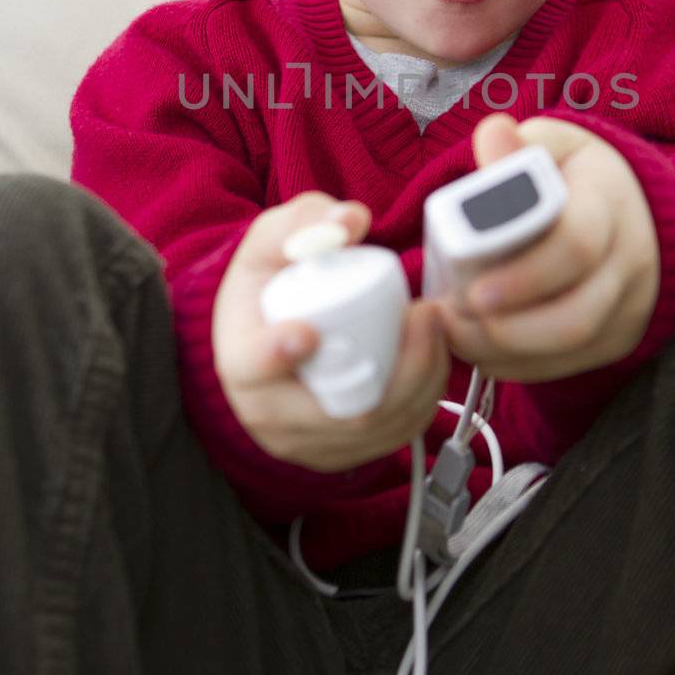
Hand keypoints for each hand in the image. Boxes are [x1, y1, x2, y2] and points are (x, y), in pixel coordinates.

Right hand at [212, 192, 449, 471]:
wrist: (259, 335)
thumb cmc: (267, 284)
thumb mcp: (273, 241)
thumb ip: (306, 219)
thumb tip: (352, 220)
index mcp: (239, 358)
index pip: (253, 366)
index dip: (278, 355)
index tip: (308, 332)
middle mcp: (266, 414)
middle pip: (339, 411)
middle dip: (398, 367)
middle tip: (425, 314)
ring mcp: (304, 443)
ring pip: (376, 427)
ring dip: (421, 381)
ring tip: (436, 330)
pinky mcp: (337, 455)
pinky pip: (392, 437)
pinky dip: (422, 401)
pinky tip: (433, 363)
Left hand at [433, 114, 660, 381]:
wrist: (629, 207)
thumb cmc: (572, 174)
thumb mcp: (550, 145)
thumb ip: (518, 146)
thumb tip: (494, 135)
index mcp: (609, 200)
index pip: (577, 245)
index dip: (525, 276)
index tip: (474, 292)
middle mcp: (630, 258)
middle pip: (577, 314)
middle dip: (508, 328)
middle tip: (452, 320)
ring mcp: (630, 303)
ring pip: (573, 348)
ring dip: (505, 350)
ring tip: (456, 333)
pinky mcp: (617, 336)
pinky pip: (568, 365)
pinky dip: (517, 364)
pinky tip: (479, 348)